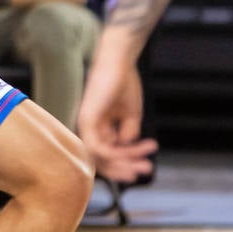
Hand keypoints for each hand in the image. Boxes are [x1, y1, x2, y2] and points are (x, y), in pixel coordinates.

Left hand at [78, 38, 157, 181]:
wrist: (120, 61)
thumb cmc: (124, 83)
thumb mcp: (130, 115)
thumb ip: (127, 133)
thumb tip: (124, 148)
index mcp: (98, 127)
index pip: (108, 154)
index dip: (126, 163)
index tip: (146, 166)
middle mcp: (90, 128)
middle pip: (103, 159)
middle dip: (125, 168)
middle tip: (147, 170)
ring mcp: (86, 124)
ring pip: (101, 156)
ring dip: (125, 162)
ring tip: (146, 164)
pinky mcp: (86, 119)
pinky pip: (96, 147)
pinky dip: (115, 153)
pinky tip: (132, 151)